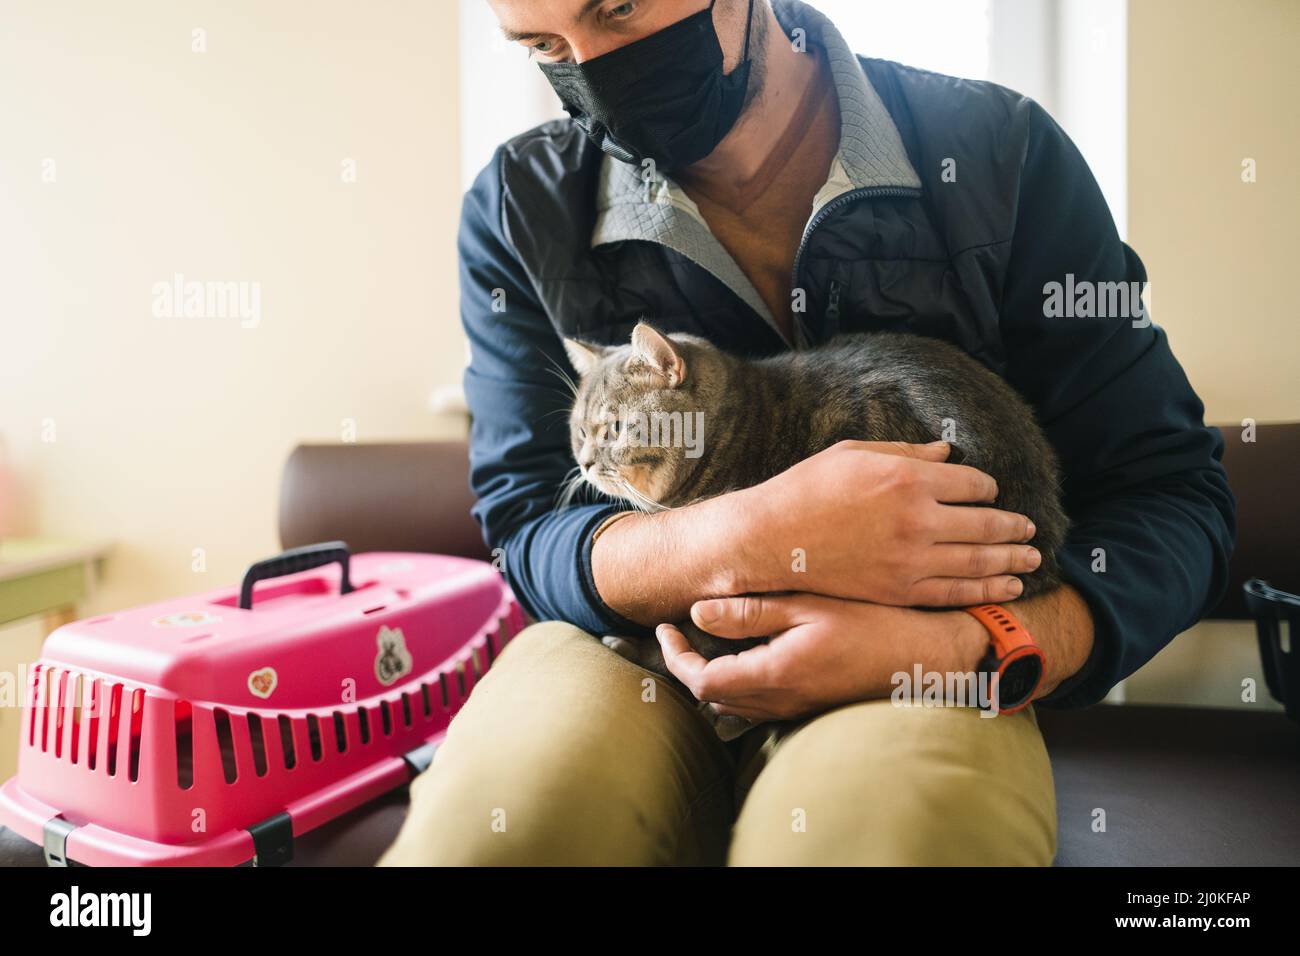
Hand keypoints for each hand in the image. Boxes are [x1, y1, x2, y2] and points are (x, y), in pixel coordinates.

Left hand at [655, 593, 986, 721]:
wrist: (928, 656)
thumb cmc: (876, 624)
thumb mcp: (810, 606)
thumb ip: (752, 612)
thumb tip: (698, 612)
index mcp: (775, 674)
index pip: (703, 681)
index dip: (676, 657)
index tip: (665, 627)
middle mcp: (782, 700)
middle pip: (713, 696)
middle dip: (688, 665)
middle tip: (678, 630)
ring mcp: (797, 707)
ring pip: (735, 701)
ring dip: (713, 673)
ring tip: (707, 636)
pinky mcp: (811, 704)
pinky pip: (759, 701)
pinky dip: (740, 678)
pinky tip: (749, 648)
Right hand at [729, 440, 1039, 606]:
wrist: (770, 539)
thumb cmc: (807, 489)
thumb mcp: (855, 454)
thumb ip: (907, 452)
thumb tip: (948, 453)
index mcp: (908, 478)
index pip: (973, 485)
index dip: (989, 489)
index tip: (991, 493)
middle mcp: (918, 519)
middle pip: (987, 524)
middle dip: (1014, 528)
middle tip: (1031, 530)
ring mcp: (911, 559)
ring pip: (980, 562)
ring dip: (1012, 561)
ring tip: (1031, 560)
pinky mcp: (899, 590)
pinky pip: (956, 591)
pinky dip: (987, 589)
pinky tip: (1006, 586)